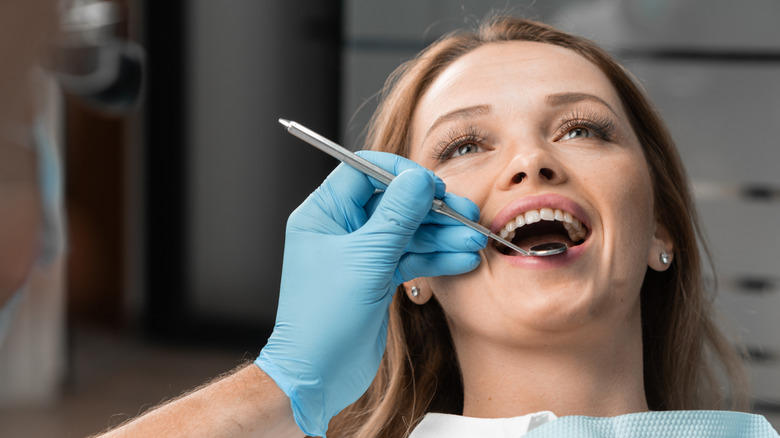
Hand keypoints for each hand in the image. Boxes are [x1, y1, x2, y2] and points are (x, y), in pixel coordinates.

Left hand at [256, 151, 485, 435]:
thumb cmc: (324, 318)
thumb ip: (396, 216)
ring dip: (442, 236)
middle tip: (466, 214)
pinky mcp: (377, 277)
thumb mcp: (366, 259)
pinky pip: (411, 258)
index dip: (402, 174)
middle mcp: (341, 229)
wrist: (317, 375)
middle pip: (394, 202)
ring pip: (408, 232)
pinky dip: (436, 259)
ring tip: (473, 241)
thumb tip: (418, 179)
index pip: (365, 171)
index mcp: (324, 213)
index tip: (432, 187)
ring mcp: (361, 254)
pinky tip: (462, 260)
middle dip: (433, 209)